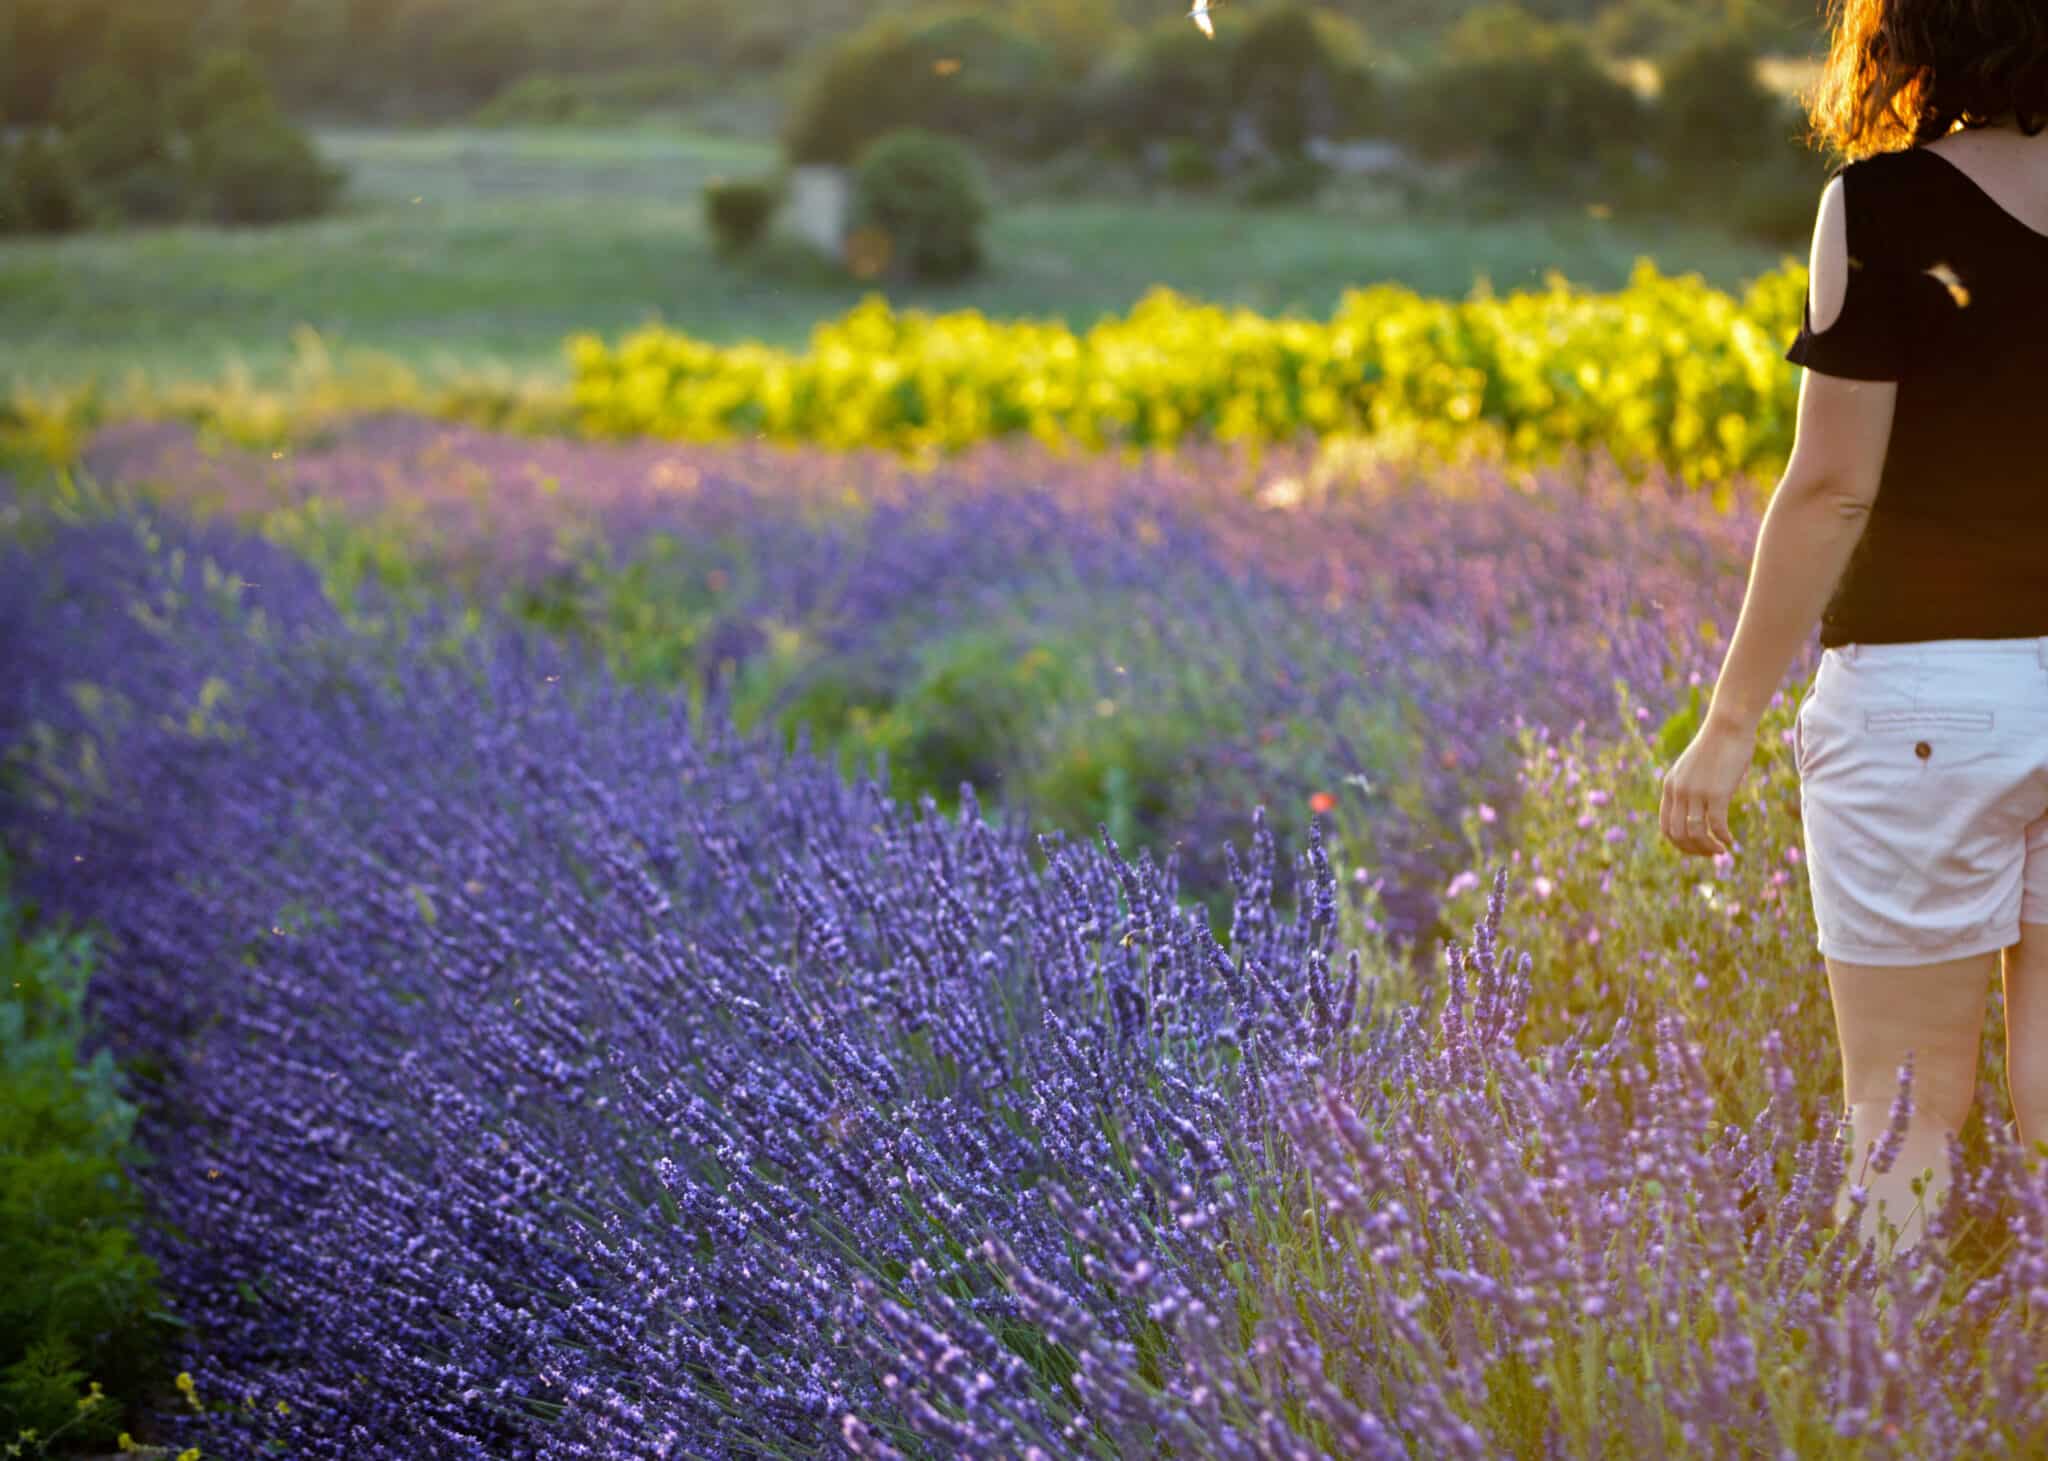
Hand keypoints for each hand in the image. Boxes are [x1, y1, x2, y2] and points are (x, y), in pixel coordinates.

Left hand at [1658, 715, 1749, 857]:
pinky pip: (1716, 825)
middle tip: (1711, 853)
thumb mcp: (1693, 769)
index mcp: (1670, 786)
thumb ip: (1689, 788)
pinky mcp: (1716, 793)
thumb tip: (1698, 811)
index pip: (1666, 826)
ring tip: (1721, 850)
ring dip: (1708, 848)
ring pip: (1695, 833)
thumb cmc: (1715, 747)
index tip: (1696, 848)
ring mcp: (1696, 793)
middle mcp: (1678, 791)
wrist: (1727, 727)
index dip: (1679, 843)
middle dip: (1693, 850)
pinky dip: (1722, 838)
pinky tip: (1731, 841)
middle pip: (1678, 834)